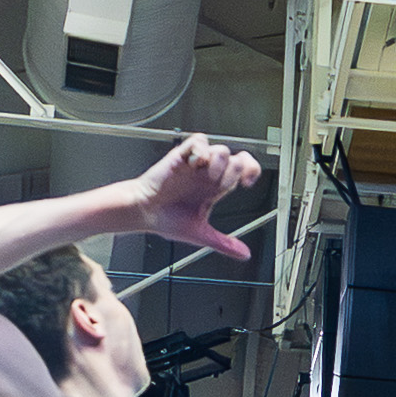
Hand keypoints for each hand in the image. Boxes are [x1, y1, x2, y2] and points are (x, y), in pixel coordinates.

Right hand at [124, 135, 265, 258]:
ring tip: (208, 177)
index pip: (243, 171)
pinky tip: (196, 164)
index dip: (251, 172)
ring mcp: (195, 165)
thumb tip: (244, 255)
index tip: (247, 184)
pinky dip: (201, 149)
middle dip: (235, 171)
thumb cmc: (167, 220)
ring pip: (220, 148)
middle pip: (237, 158)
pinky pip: (198, 141)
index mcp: (216, 188)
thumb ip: (223, 243)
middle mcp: (208, 174)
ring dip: (219, 162)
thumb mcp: (200, 234)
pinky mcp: (180, 156)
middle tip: (222, 185)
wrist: (144, 213)